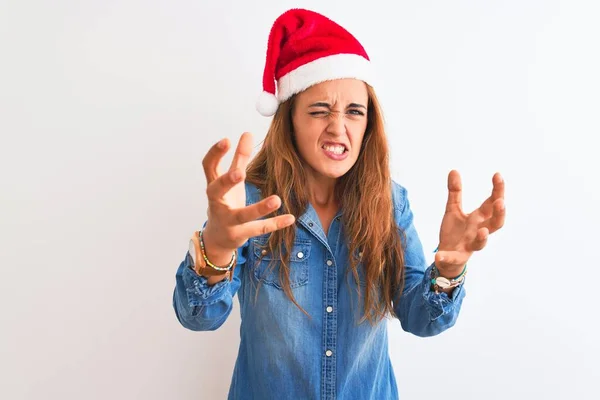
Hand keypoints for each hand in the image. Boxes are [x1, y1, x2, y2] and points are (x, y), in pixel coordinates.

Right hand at [201, 132, 295, 252]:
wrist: (217, 238)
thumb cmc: (224, 202)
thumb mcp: (231, 181)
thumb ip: (239, 158)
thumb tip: (247, 133)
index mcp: (214, 186)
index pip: (208, 167)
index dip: (215, 153)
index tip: (226, 140)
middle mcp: (217, 203)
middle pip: (217, 190)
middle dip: (227, 181)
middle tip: (240, 173)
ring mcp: (228, 220)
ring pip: (242, 215)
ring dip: (259, 208)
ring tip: (277, 199)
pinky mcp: (240, 234)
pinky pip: (259, 229)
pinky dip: (275, 224)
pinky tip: (290, 218)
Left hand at [434, 170, 505, 277]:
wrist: (447, 256)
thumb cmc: (455, 232)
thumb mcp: (453, 209)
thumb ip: (455, 192)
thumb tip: (454, 170)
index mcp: (479, 218)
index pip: (492, 204)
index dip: (497, 190)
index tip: (497, 175)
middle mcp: (478, 231)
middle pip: (495, 223)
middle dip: (500, 213)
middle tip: (501, 201)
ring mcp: (469, 245)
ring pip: (481, 244)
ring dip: (483, 238)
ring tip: (482, 231)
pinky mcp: (457, 257)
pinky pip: (454, 258)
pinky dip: (446, 257)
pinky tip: (438, 255)